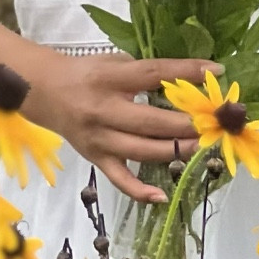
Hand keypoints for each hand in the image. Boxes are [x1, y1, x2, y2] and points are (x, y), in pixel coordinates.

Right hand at [24, 53, 222, 204]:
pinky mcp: (95, 158)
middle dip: (186, 123)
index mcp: (109, 79)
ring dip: (175, 151)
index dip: (185, 73)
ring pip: (142, 151)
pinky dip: (140, 191)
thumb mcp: (114, 63)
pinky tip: (162, 196)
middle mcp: (102, 110)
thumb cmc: (86, 74)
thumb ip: (146, 72)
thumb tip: (192, 80)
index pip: (153, 74)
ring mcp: (99, 138)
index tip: (215, 72)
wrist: (43, 91)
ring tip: (200, 146)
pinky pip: (119, 179)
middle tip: (212, 122)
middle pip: (150, 121)